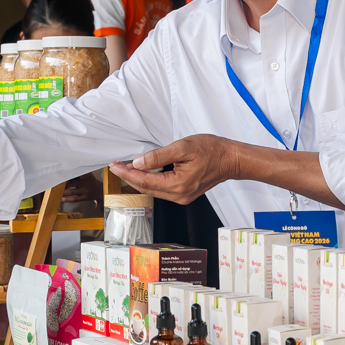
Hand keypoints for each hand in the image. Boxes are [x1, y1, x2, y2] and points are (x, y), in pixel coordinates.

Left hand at [107, 135, 242, 203]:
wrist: (231, 159)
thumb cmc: (212, 151)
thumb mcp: (183, 147)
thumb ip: (158, 156)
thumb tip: (139, 163)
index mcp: (178, 185)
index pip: (144, 181)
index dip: (127, 174)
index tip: (114, 166)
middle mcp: (179, 195)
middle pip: (146, 188)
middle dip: (129, 177)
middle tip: (115, 166)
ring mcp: (182, 196)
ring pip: (153, 190)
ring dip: (138, 179)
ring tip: (125, 169)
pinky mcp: (184, 194)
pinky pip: (161, 189)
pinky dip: (149, 181)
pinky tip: (143, 172)